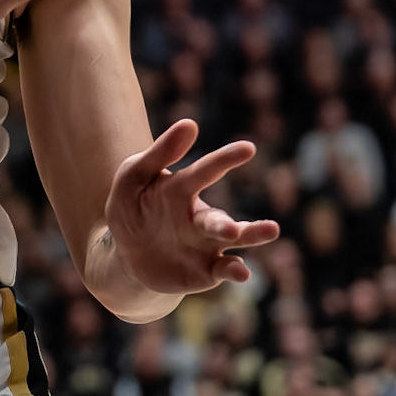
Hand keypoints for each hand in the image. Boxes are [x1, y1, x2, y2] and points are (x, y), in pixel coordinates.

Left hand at [103, 118, 278, 295]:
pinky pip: (224, 269)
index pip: (205, 171)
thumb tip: (190, 123)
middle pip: (218, 217)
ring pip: (235, 240)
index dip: (224, 159)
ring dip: (251, 235)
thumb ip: (160, 153)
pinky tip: (241, 272)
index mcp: (182, 188)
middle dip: (227, 223)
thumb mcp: (133, 176)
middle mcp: (200, 216)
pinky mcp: (206, 271)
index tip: (248, 148)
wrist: (124, 254)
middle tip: (230, 228)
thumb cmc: (131, 206)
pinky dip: (234, 270)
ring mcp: (206, 244)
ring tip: (271, 230)